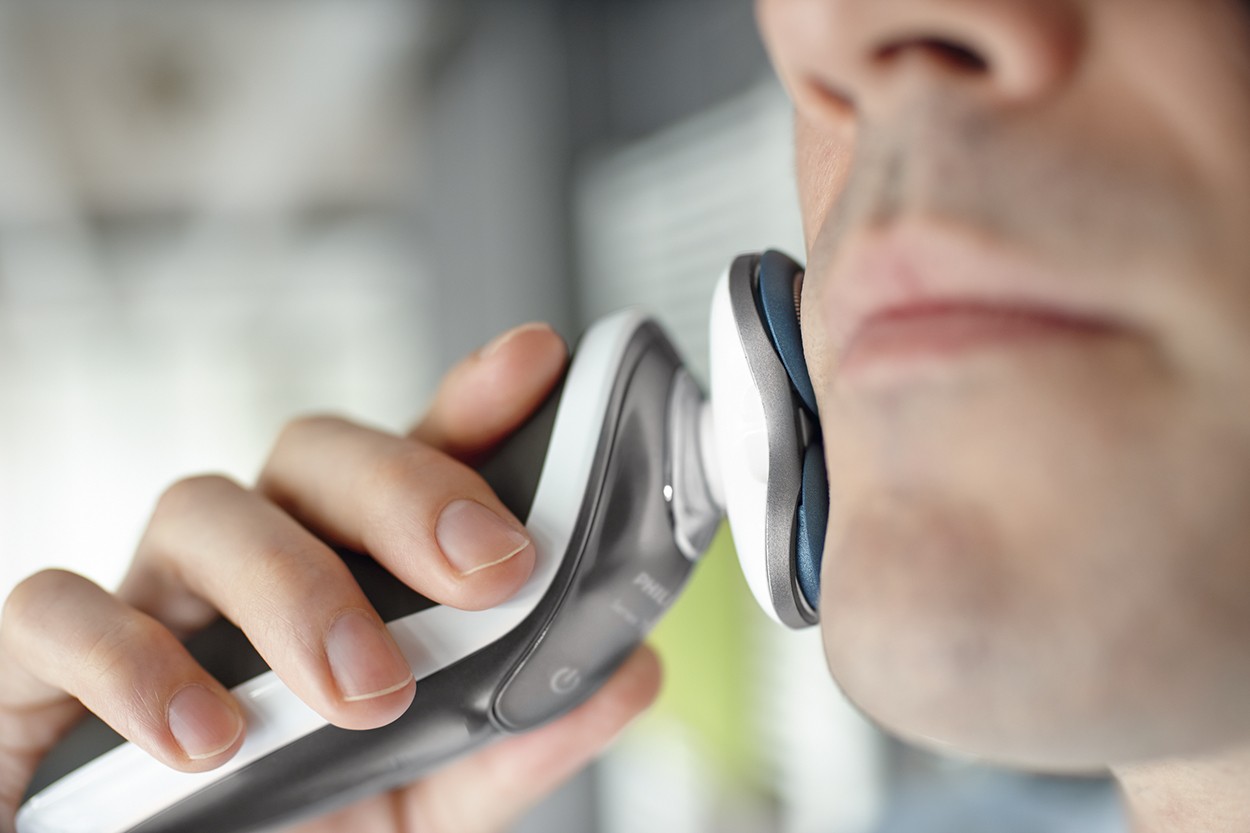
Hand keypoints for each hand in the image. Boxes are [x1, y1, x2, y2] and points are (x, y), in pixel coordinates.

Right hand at [0, 323, 661, 832]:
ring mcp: (152, 597)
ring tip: (367, 692)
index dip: (474, 400)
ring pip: (202, 507)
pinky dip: (137, 662)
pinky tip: (208, 735)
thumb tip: (629, 672)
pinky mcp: (45, 662)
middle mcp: (256, 559)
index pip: (414, 455)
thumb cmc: (298, 831)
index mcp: (352, 573)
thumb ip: (518, 738)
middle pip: (317, 451)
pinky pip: (60, 612)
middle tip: (490, 570)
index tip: (540, 361)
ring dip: (297, 590)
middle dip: (406, 490)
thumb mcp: (430, 797)